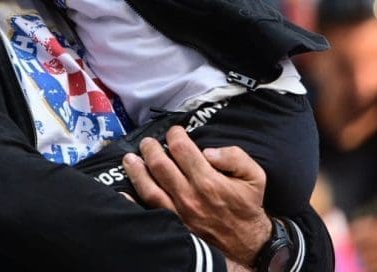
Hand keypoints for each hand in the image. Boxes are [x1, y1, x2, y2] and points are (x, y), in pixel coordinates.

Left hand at [122, 126, 270, 264]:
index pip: (181, 148)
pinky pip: (147, 211)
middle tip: (148, 142)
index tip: (174, 132)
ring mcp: (177, 212)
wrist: (246, 244)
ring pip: (148, 186)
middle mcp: (189, 195)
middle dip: (150, 147)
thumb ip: (235, 156)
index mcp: (208, 181)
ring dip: (136, 169)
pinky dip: (132, 201)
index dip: (174, 134)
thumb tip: (208, 151)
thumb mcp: (254, 176)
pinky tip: (123, 192)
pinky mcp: (172, 224)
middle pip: (159, 164)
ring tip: (130, 158)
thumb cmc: (247, 206)